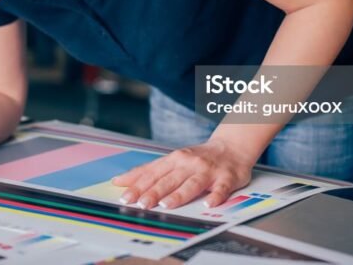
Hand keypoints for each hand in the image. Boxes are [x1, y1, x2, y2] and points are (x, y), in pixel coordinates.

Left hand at [111, 137, 254, 209]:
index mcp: (174, 159)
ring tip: (166, 204)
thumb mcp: (173, 159)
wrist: (231, 147)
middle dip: (154, 191)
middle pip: (169, 179)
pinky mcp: (226, 178)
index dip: (138, 185)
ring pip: (192, 183)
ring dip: (179, 194)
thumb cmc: (198, 157)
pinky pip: (221, 188)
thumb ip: (150, 171)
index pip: (153, 173)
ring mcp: (208, 170)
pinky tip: (209, 204)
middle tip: (141, 204)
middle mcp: (189, 163)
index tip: (125, 196)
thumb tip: (120, 181)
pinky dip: (216, 196)